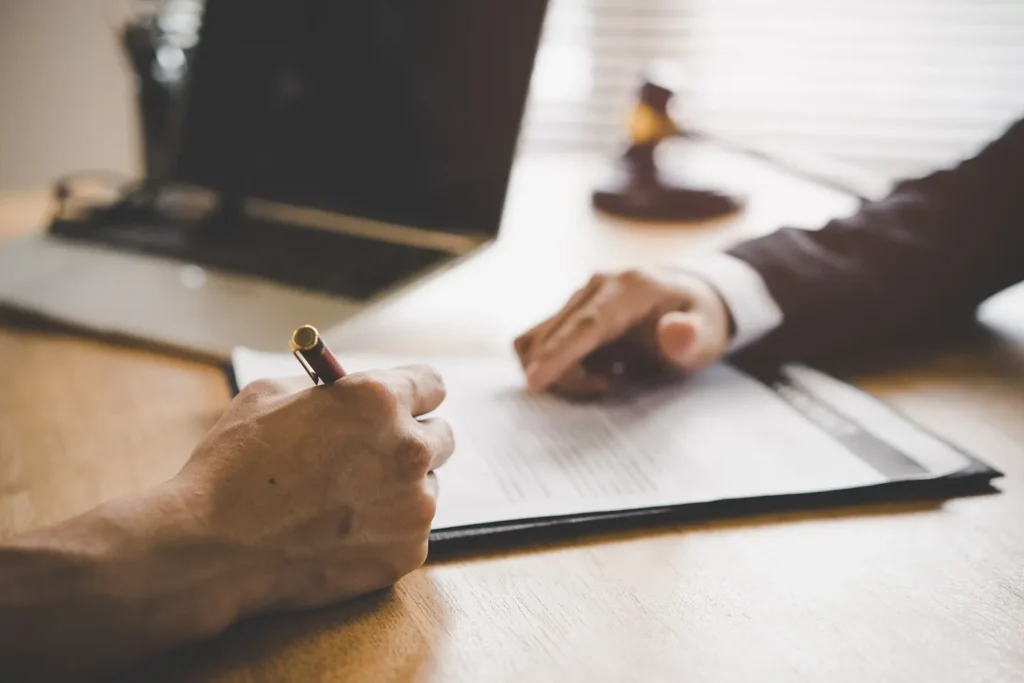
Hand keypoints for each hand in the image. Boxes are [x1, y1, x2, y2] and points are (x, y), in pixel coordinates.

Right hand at [174, 365, 453, 614]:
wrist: (213, 550)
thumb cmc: (233, 467)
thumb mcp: (271, 397)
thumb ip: (327, 391)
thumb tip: (348, 394)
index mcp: (379, 401)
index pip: (432, 385)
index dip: (412, 393)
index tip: (402, 404)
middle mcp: (408, 450)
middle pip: (441, 436)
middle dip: (410, 440)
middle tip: (375, 453)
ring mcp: (413, 506)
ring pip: (426, 487)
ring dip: (398, 488)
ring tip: (343, 500)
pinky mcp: (406, 552)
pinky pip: (409, 531)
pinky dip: (385, 530)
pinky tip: (340, 532)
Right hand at [515, 269, 731, 396]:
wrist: (688, 302)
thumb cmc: (698, 322)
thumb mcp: (708, 335)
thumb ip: (693, 336)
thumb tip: (676, 331)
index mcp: (630, 288)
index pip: (586, 324)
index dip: (559, 353)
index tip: (535, 381)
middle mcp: (596, 285)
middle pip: (554, 336)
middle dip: (566, 376)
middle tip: (606, 388)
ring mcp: (578, 297)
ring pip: (538, 340)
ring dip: (556, 371)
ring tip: (600, 380)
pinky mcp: (567, 311)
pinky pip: (540, 342)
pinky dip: (552, 365)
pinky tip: (590, 370)